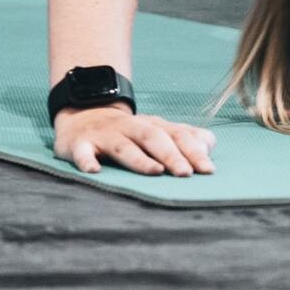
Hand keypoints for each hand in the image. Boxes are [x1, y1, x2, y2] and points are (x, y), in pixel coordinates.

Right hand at [53, 107, 216, 177]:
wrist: (84, 116)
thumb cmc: (130, 133)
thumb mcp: (158, 131)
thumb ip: (184, 138)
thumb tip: (208, 146)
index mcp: (153, 126)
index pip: (177, 135)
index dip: (193, 151)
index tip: (208, 170)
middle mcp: (131, 128)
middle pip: (153, 138)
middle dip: (171, 155)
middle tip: (185, 173)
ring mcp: (106, 135)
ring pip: (124, 146)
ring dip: (139, 159)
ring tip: (155, 171)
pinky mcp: (81, 144)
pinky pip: (83, 152)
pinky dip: (87, 160)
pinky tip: (93, 171)